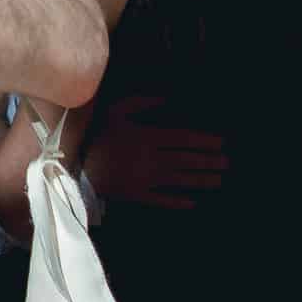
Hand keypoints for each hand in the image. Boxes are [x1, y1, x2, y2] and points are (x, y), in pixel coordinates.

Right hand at [80, 96, 227, 209]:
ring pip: (180, 180)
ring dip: (201, 180)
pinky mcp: (138, 195)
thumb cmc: (96, 135)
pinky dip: (179, 202)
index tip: (222, 143)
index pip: (184, 139)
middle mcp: (152, 160)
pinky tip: (192, 203)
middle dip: (209, 161)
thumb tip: (168, 98)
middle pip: (187, 160)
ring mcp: (146, 180)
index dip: (205, 141)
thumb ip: (142, 102)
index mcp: (148, 138)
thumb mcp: (115, 111)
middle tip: (227, 163)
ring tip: (219, 181)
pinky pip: (163, 200)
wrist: (74, 166)